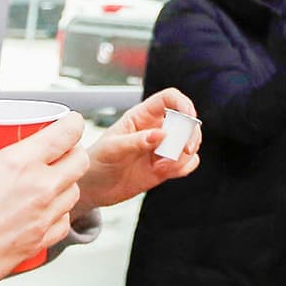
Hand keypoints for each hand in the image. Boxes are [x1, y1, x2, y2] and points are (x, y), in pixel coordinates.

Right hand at [0, 117, 89, 285]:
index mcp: (19, 164)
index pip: (66, 134)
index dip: (72, 122)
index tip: (68, 120)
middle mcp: (39, 190)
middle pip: (79, 162)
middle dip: (74, 150)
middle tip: (60, 148)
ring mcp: (42, 218)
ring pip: (74, 192)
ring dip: (68, 181)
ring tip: (51, 178)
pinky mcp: (38, 242)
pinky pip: (63, 222)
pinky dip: (59, 212)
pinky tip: (45, 210)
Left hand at [75, 89, 202, 217]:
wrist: (94, 187)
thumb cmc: (97, 161)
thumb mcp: (112, 149)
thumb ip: (136, 141)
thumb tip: (162, 134)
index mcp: (142, 116)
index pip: (169, 99)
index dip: (183, 104)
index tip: (190, 118)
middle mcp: (156, 129)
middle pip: (187, 122)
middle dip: (191, 135)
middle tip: (183, 149)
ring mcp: (163, 148)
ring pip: (189, 143)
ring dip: (183, 156)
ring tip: (161, 167)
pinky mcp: (167, 165)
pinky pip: (188, 162)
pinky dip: (182, 168)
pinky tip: (163, 172)